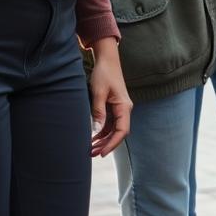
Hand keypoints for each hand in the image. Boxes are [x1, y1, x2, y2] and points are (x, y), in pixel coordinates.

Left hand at [89, 39, 132, 156]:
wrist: (107, 61)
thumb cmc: (104, 74)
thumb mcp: (99, 93)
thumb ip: (98, 111)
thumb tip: (96, 130)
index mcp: (124, 106)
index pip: (122, 130)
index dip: (112, 144)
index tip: (102, 153)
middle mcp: (124, 109)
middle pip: (118, 133)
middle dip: (107, 145)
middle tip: (91, 154)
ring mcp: (119, 109)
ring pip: (114, 130)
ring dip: (104, 141)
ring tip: (90, 150)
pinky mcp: (113, 107)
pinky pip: (109, 124)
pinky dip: (102, 133)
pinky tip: (93, 139)